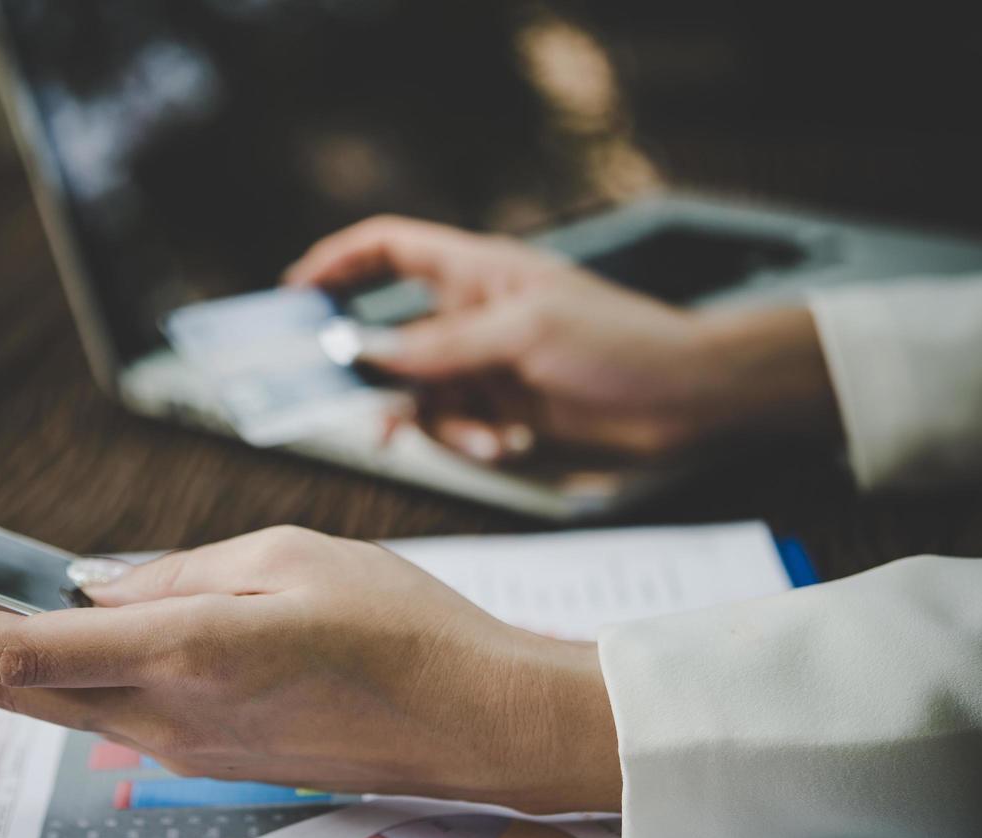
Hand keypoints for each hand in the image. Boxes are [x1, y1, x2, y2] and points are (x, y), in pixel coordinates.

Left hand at [0, 526, 621, 813]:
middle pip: (26, 687)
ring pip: (68, 706)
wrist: (472, 720)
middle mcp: (172, 718)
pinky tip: (106, 642)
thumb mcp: (288, 556)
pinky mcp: (215, 763)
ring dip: (24, 661)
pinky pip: (121, 719)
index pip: (24, 647)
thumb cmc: (401, 628)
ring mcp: (191, 752)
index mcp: (187, 652)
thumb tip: (101, 584)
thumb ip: (176, 571)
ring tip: (3, 608)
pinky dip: (88, 679)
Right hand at [287, 215, 839, 460]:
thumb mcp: (523, 334)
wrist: (685, 399)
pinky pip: (454, 426)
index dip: (339, 263)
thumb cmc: (618, 341)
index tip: (296, 294)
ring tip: (485, 439)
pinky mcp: (500, 408)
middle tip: (366, 411)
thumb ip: (441, 347)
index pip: (390, 249)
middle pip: (391, 338)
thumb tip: (368, 354)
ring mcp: (484, 364)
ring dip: (440, 424)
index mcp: (476, 271)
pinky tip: (504, 444)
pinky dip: (468, 440)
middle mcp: (471, 315)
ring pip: (420, 396)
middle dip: (379, 378)